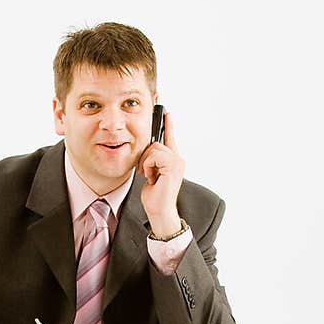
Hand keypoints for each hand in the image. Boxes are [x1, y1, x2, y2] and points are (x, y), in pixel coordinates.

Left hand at [138, 111, 185, 236]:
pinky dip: (148, 166)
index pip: (170, 137)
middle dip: (145, 156)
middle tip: (145, 171)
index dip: (168, 124)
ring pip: (155, 148)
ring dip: (146, 163)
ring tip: (149, 176)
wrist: (159, 211)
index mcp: (173, 160)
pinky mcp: (173, 167)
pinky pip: (155, 156)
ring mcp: (177, 162)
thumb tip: (148, 150)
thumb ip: (153, 160)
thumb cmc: (155, 195)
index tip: (166, 112)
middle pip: (156, 142)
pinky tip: (150, 178)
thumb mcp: (152, 173)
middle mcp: (178, 159)